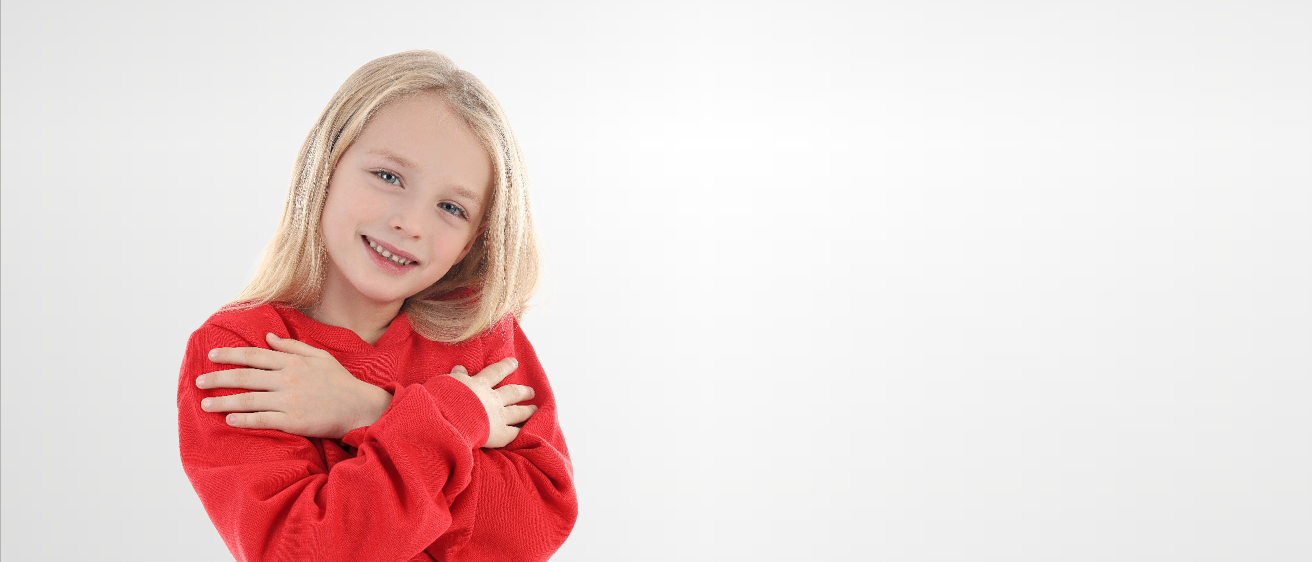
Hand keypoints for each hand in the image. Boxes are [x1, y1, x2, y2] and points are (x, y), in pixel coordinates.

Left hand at [197, 333, 392, 438]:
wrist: (359, 407)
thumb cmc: (340, 382)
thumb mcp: (320, 357)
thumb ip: (293, 346)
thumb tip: (269, 337)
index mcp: (293, 362)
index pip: (254, 355)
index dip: (230, 354)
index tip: (211, 356)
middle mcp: (287, 379)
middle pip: (245, 377)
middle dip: (218, 378)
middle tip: (198, 382)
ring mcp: (289, 401)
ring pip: (248, 400)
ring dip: (223, 401)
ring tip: (205, 404)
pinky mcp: (293, 421)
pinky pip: (262, 420)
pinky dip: (244, 419)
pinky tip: (229, 419)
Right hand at [448, 357, 536, 447]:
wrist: (446, 419)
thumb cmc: (441, 399)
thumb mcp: (447, 382)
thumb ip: (457, 376)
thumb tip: (460, 367)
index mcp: (480, 384)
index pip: (496, 372)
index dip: (506, 366)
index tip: (515, 362)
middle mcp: (493, 399)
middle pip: (512, 393)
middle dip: (523, 391)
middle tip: (532, 391)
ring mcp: (499, 416)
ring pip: (518, 412)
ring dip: (527, 410)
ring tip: (535, 409)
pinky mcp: (499, 434)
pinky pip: (514, 432)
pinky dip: (521, 431)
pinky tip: (526, 431)